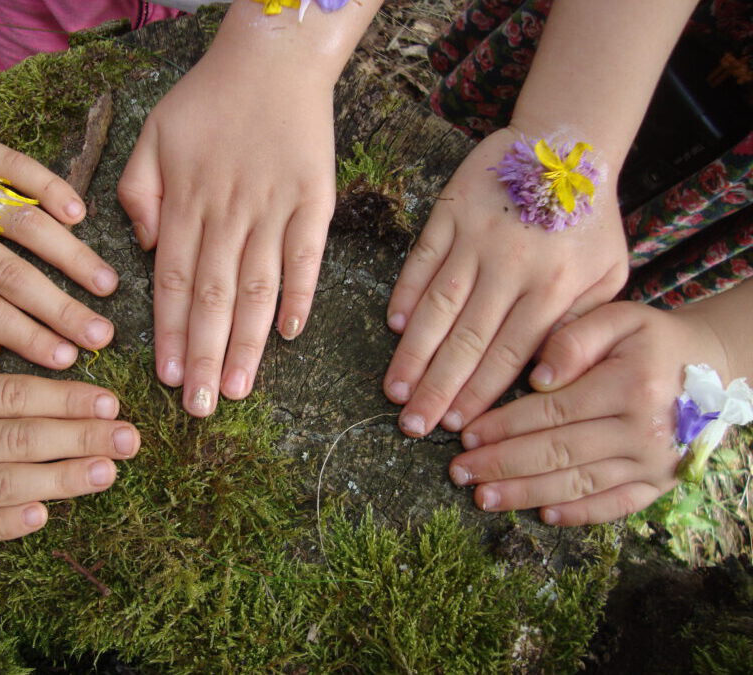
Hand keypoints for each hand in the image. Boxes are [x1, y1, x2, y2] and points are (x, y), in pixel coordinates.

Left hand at [0, 91, 118, 369]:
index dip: (26, 337)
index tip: (65, 359)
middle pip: (11, 275)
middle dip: (61, 309)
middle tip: (102, 335)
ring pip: (22, 224)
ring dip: (69, 256)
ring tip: (106, 284)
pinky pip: (13, 166)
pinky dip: (47, 187)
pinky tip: (77, 213)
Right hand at [0, 330, 139, 556]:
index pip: (14, 395)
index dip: (67, 399)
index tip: (110, 401)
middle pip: (22, 439)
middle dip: (82, 439)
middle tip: (130, 439)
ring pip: (5, 485)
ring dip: (61, 480)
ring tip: (107, 473)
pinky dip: (5, 525)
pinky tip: (43, 517)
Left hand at [118, 49, 336, 415]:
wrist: (273, 60)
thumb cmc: (207, 101)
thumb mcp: (150, 136)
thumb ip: (138, 194)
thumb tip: (147, 251)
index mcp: (186, 203)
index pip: (174, 283)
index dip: (171, 334)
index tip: (167, 379)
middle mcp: (229, 214)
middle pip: (214, 297)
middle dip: (206, 356)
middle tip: (201, 407)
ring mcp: (274, 209)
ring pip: (258, 288)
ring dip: (247, 342)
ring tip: (238, 388)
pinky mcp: (315, 201)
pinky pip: (307, 257)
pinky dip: (300, 295)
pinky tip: (290, 334)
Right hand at [384, 128, 629, 436]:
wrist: (565, 143)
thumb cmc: (588, 220)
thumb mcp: (608, 273)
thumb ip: (581, 324)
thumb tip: (544, 375)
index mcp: (554, 288)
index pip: (509, 354)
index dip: (479, 394)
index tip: (455, 426)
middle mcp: (511, 267)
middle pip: (467, 340)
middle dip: (437, 388)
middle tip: (412, 424)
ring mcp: (476, 239)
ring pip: (438, 307)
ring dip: (413, 353)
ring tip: (394, 389)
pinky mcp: (450, 214)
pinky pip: (422, 260)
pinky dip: (405, 294)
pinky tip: (394, 328)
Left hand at [450, 301, 728, 524]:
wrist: (714, 368)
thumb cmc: (652, 340)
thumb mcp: (619, 318)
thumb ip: (575, 339)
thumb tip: (538, 377)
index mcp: (628, 386)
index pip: (551, 412)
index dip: (504, 427)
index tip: (466, 435)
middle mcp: (642, 431)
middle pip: (557, 453)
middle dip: (502, 466)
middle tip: (459, 473)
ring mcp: (653, 463)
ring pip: (578, 484)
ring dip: (526, 495)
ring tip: (483, 498)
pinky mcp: (660, 484)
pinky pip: (614, 506)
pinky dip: (578, 514)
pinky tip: (542, 517)